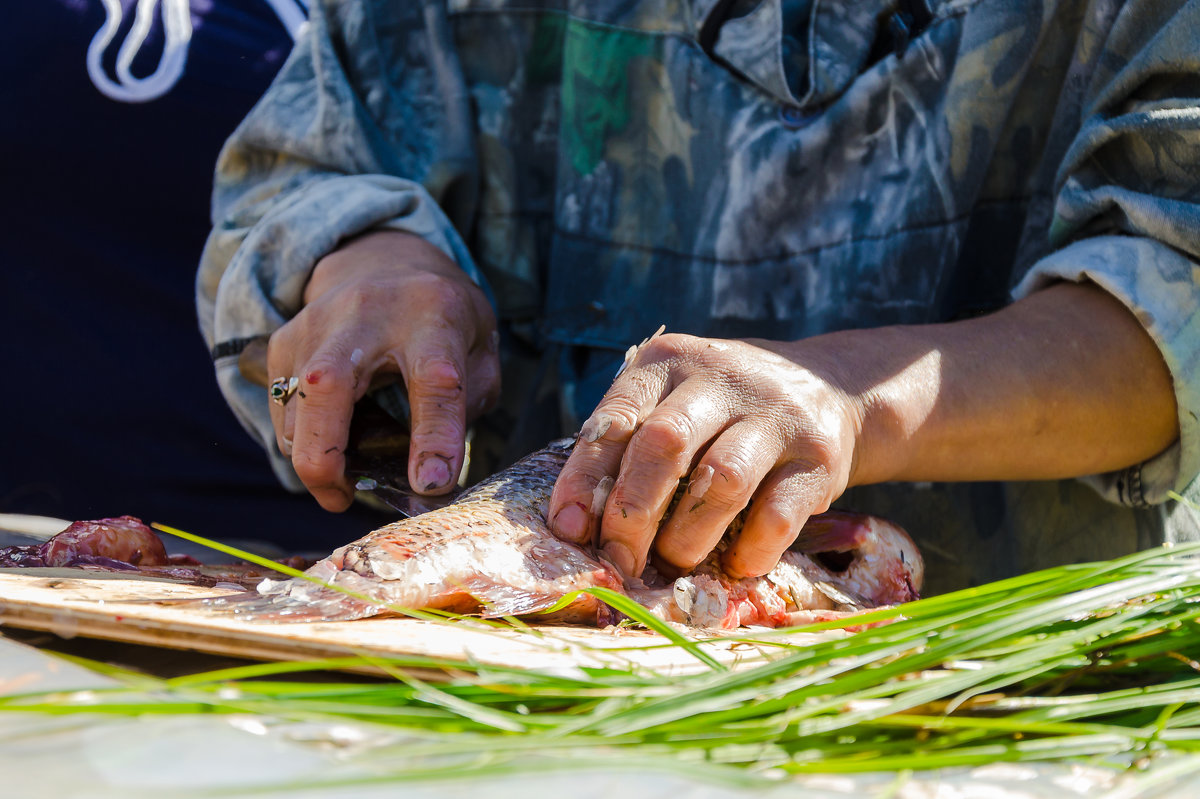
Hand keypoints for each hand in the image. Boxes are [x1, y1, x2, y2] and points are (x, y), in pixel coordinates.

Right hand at [267, 230, 498, 510]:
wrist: (383, 259)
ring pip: (293, 409)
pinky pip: (281, 410)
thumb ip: (467, 403)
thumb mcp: (478, 347)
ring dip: (315, 458)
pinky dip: (303, 441)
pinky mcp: (283, 341)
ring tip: (349, 472)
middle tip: (341, 498)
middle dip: (325, 456)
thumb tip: (433, 476)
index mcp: (432, 315)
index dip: (435, 437)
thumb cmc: (441, 317)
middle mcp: (365, 313)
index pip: (434, 381)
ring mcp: (315, 324)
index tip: (432, 485)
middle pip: (327, 387)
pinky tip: (334, 440)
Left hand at [547, 333, 864, 579]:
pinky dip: (750, 550)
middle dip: (632, 513)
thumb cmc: (723, 411)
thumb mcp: (672, 403)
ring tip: (674, 562)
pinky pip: (779, 513)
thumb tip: (576, 527)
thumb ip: (627, 448)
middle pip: (665, 444)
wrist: (828, 387)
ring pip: (722, 480)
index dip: (585, 477)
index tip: (569, 528)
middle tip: (619, 561)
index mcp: (668, 362)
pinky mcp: (819, 456)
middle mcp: (721, 378)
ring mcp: (775, 414)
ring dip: (688, 536)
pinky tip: (735, 565)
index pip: (617, 417)